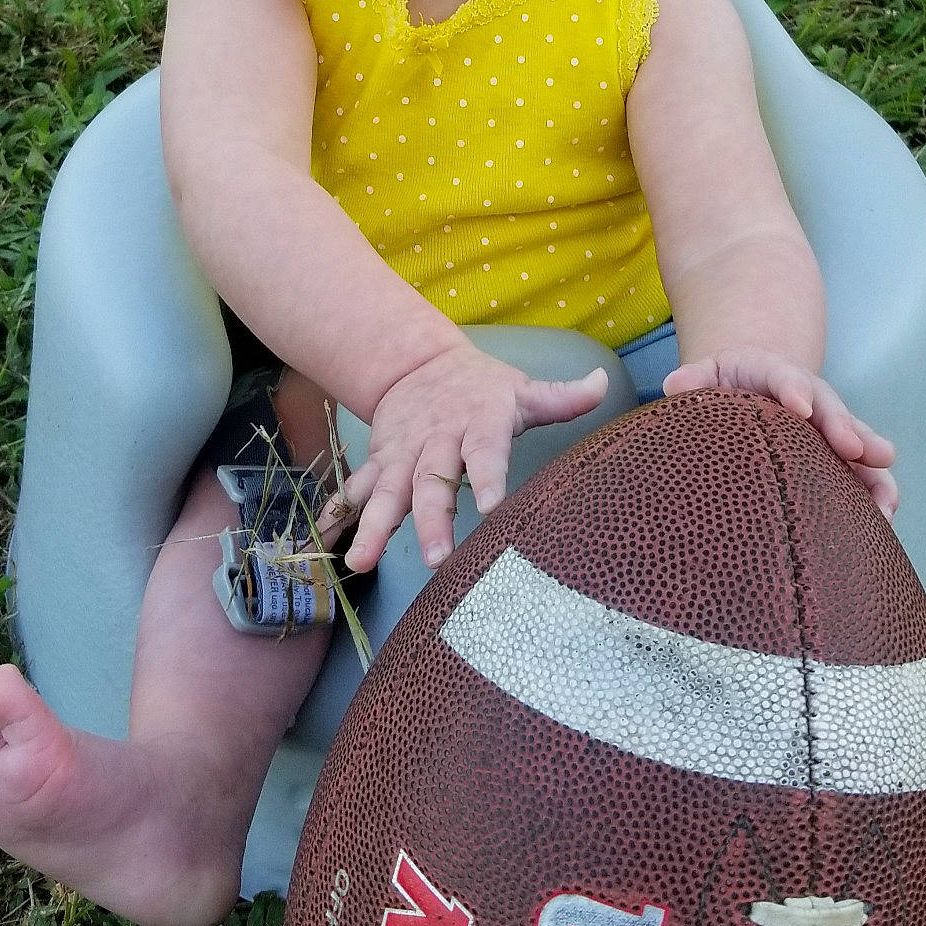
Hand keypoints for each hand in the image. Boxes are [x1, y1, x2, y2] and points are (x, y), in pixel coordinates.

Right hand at [319, 346, 608, 572]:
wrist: (417, 364)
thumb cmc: (482, 390)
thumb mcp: (521, 389)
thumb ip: (560, 397)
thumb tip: (602, 384)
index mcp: (476, 425)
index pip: (485, 453)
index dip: (489, 479)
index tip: (493, 509)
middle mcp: (435, 443)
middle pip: (433, 483)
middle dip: (431, 521)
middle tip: (435, 559)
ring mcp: (402, 456)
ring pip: (386, 492)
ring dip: (372, 526)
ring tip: (360, 561)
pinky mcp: (379, 464)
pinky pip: (355, 492)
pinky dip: (337, 516)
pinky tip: (323, 544)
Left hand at [663, 349, 898, 518]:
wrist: (755, 383)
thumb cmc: (729, 383)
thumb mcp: (710, 372)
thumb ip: (695, 377)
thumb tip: (676, 386)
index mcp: (776, 375)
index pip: (784, 377)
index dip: (792, 390)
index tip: (799, 406)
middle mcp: (813, 400)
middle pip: (833, 411)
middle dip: (845, 430)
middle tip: (854, 449)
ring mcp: (829, 431)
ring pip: (857, 448)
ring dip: (873, 472)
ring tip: (886, 499)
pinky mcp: (839, 459)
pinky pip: (864, 477)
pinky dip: (876, 496)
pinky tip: (882, 522)